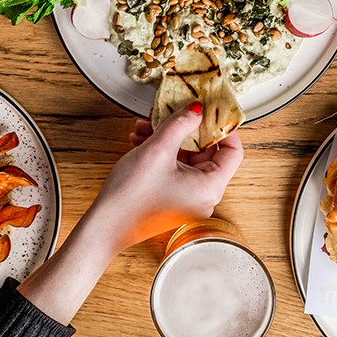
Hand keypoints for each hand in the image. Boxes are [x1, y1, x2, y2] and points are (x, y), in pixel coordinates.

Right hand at [86, 105, 243, 252]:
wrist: (104, 226)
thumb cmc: (130, 198)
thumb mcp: (158, 150)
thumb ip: (181, 123)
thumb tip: (197, 109)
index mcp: (210, 187)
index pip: (233, 151)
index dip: (223, 127)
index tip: (211, 109)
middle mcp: (204, 196)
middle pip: (207, 152)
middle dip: (186, 128)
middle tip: (172, 111)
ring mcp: (188, 199)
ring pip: (186, 158)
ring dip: (168, 138)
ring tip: (146, 126)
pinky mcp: (173, 199)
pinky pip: (174, 168)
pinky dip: (161, 152)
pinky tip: (141, 140)